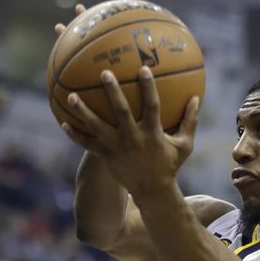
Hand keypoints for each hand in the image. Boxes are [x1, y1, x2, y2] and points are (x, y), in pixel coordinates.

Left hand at [63, 66, 199, 198]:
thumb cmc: (169, 165)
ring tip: (71, 96)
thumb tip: (197, 98)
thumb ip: (189, 121)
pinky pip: (88, 145)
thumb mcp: (184, 145)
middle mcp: (133, 139)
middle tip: (104, 73)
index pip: (152, 106)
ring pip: (97, 128)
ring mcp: (117, 148)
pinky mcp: (106, 157)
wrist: (153, 192)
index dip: (148, 87)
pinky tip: (63, 123)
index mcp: (153, 134)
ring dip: (84, 112)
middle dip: (113, 92)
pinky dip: (75, 135)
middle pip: (121, 112)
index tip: (143, 68)